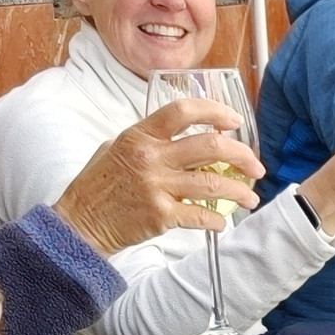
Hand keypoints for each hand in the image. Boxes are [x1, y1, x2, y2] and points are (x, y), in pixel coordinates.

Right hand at [55, 101, 260, 251]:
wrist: (80, 223)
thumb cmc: (98, 185)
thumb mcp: (116, 148)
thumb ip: (149, 140)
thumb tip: (186, 134)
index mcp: (140, 136)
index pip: (183, 111)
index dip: (214, 111)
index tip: (234, 120)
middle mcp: (150, 158)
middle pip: (210, 146)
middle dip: (242, 155)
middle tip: (255, 167)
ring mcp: (157, 187)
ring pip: (213, 183)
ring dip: (239, 191)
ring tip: (250, 198)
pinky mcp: (161, 216)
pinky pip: (201, 216)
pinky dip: (217, 220)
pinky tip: (222, 222)